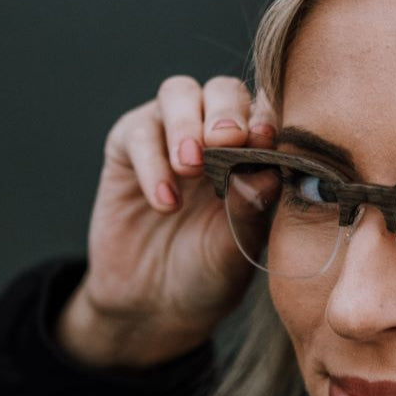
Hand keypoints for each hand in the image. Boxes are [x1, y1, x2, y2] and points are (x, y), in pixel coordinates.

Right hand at [61, 76, 277, 363]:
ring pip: (178, 93)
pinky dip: (151, 161)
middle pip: (223, 89)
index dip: (266, 115)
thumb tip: (269, 170)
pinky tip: (164, 202)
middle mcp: (214, 134)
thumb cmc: (210, 273)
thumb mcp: (237, 247)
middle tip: (225, 141)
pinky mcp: (127, 149)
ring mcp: (169, 135)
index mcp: (253, 150)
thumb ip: (252, 207)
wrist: (155, 305)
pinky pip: (137, 132)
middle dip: (226, 111)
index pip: (266, 109)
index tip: (265, 139)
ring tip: (190, 168)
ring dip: (185, 124)